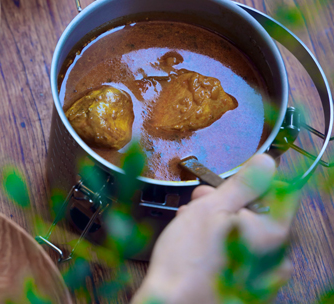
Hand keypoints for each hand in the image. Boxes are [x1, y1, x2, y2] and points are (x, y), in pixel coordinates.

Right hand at [132, 154, 298, 303]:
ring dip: (217, 221)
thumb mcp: (212, 208)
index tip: (230, 179)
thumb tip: (266, 162)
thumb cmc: (190, 259)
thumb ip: (243, 184)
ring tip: (189, 223)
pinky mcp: (244, 284)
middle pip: (258, 212)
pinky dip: (218, 243)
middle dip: (226, 201)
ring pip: (243, 231)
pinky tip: (194, 243)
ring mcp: (260, 272)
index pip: (280, 191)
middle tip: (199, 201)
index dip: (253, 180)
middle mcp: (275, 255)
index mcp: (275, 233)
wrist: (173, 303)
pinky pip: (236, 253)